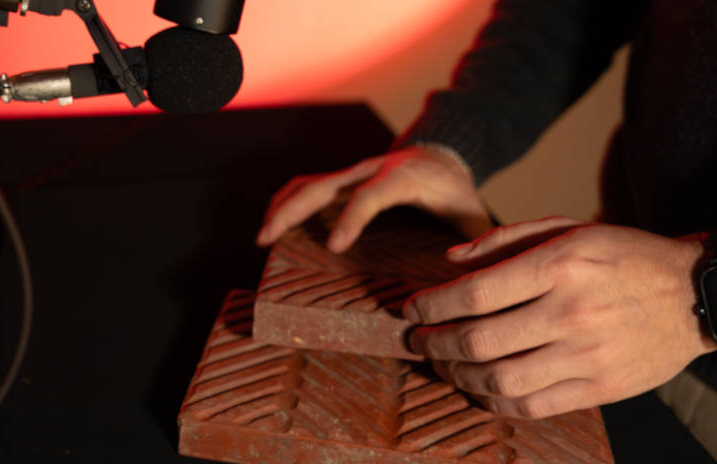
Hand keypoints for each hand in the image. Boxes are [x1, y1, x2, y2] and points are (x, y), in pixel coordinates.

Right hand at [256, 145, 491, 252]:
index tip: (335, 246)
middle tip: (266, 238)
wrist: (443, 155)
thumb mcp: (471, 214)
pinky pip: (309, 185)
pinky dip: (288, 200)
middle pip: (324, 185)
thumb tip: (472, 281)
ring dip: (283, 206)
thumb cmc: (455, 191)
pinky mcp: (343, 179)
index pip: (370, 195)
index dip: (351, 219)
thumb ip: (474, 244)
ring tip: (263, 237)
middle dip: (292, 211)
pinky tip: (275, 222)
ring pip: (309, 183)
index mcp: (403, 178)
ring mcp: (353, 173)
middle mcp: (371, 171)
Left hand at [404, 216, 716, 418]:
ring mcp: (589, 355)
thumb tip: (449, 261)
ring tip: (442, 364)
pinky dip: (494, 401)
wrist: (693, 295)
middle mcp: (573, 311)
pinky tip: (478, 387)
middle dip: (434, 343)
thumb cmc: (620, 256)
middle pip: (479, 340)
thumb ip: (504, 240)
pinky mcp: (602, 388)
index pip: (475, 293)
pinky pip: (532, 405)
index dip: (431, 304)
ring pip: (500, 379)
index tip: (412, 308)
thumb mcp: (567, 228)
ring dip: (457, 375)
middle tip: (418, 340)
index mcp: (560, 265)